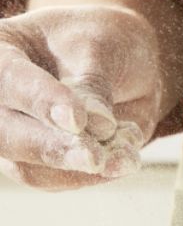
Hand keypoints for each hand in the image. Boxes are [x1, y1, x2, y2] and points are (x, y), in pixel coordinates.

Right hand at [0, 5, 161, 189]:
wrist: (124, 65)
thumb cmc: (105, 43)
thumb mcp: (103, 47)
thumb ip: (95, 83)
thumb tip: (96, 125)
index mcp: (2, 51)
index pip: (11, 79)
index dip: (43, 102)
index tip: (77, 120)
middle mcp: (0, 98)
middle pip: (7, 134)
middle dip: (54, 148)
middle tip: (95, 157)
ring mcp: (16, 134)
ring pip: (30, 169)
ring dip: (82, 169)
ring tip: (126, 155)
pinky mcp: (40, 163)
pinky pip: (62, 181)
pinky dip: (99, 174)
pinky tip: (127, 156)